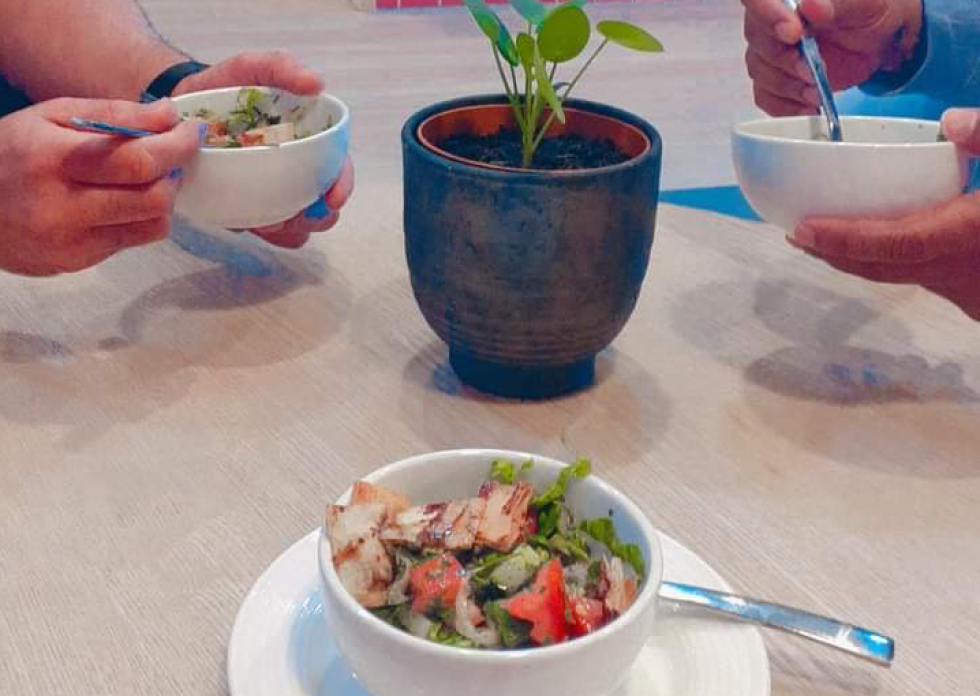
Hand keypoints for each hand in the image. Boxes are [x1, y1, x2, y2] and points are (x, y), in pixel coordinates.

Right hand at [0, 98, 200, 275]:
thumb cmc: (13, 151)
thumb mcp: (52, 116)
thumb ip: (115, 114)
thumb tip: (170, 115)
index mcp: (52, 159)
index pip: (135, 160)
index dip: (176, 147)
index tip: (192, 132)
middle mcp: (60, 206)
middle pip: (152, 199)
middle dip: (176, 174)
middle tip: (174, 158)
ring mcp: (70, 241)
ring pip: (152, 226)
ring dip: (164, 200)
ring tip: (149, 179)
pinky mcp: (76, 262)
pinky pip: (131, 241)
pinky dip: (138, 218)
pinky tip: (121, 202)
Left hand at [172, 52, 354, 247]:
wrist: (176, 110)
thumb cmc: (220, 87)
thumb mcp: (249, 68)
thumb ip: (280, 66)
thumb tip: (316, 84)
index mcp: (308, 142)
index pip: (338, 168)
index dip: (342, 185)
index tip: (332, 198)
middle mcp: (297, 171)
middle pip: (324, 207)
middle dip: (316, 217)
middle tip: (294, 213)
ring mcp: (273, 193)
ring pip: (298, 227)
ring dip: (290, 229)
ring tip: (268, 218)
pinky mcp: (249, 210)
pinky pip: (266, 233)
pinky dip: (264, 232)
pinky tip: (250, 220)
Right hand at [742, 0, 922, 115]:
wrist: (879, 41)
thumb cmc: (870, 12)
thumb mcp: (865, 3)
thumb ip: (839, 2)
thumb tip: (811, 5)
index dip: (768, 15)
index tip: (793, 34)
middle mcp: (770, 19)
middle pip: (757, 39)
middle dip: (785, 61)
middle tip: (812, 71)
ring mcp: (769, 51)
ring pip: (760, 70)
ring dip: (788, 87)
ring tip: (816, 92)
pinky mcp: (774, 79)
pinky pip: (765, 96)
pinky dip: (785, 106)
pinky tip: (807, 107)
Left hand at [787, 108, 979, 320]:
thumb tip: (953, 120)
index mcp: (968, 238)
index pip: (889, 245)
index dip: (841, 240)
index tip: (799, 231)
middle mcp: (960, 274)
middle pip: (881, 268)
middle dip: (835, 254)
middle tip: (797, 235)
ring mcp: (970, 294)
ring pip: (901, 278)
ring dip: (862, 261)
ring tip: (828, 240)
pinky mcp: (978, 299)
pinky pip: (924, 280)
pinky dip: (896, 263)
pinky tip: (890, 245)